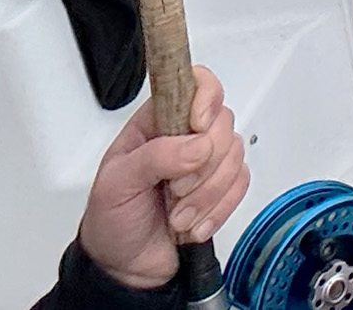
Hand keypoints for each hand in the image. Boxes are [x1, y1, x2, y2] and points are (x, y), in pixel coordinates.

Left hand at [76, 67, 251, 290]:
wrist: (124, 270)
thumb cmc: (111, 222)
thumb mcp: (116, 184)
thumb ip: (154, 157)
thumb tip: (197, 145)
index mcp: (156, 122)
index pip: (195, 83)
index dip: (205, 97)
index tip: (197, 124)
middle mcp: (185, 137)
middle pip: (223, 122)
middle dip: (202, 165)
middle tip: (174, 190)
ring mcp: (206, 163)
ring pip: (235, 156)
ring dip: (206, 195)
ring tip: (178, 215)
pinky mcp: (221, 190)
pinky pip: (241, 185)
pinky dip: (219, 209)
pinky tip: (194, 223)